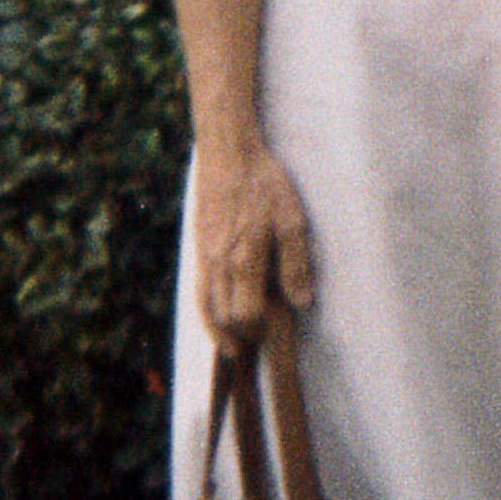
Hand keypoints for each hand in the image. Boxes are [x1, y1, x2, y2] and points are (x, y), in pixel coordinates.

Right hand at [193, 135, 315, 352]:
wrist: (228, 154)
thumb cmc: (264, 183)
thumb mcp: (291, 218)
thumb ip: (295, 263)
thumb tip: (301, 301)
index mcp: (245, 258)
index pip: (246, 313)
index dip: (260, 329)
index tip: (274, 333)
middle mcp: (219, 264)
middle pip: (224, 316)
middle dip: (240, 334)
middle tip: (257, 342)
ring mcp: (205, 256)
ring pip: (206, 307)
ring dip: (219, 329)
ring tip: (233, 346)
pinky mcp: (199, 246)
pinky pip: (199, 289)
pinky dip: (206, 310)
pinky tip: (217, 312)